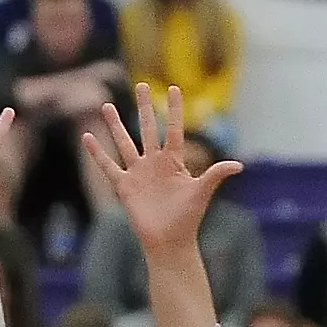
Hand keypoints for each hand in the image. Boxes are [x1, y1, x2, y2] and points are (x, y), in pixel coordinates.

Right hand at [82, 84, 243, 256]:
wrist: (170, 241)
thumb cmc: (188, 218)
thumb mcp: (202, 192)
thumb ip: (216, 175)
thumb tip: (239, 165)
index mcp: (174, 161)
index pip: (173, 129)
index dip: (174, 109)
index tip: (174, 88)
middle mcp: (154, 163)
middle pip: (147, 129)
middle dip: (144, 107)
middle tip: (141, 85)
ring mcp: (138, 173)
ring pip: (124, 143)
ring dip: (115, 125)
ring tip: (107, 105)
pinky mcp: (124, 186)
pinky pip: (108, 166)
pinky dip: (97, 153)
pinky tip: (87, 137)